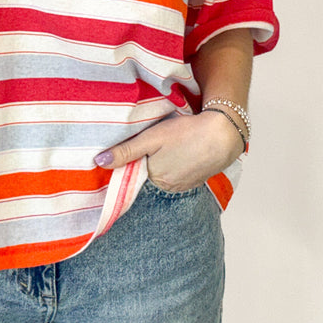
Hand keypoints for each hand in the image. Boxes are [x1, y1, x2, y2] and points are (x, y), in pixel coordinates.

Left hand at [94, 109, 243, 192]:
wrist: (223, 134)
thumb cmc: (186, 133)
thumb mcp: (151, 138)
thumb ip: (125, 151)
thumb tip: (99, 163)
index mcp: (154, 179)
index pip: (132, 175)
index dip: (129, 162)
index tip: (128, 151)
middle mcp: (168, 189)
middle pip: (147, 176)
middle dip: (145, 164)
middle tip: (151, 144)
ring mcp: (183, 187)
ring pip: (163, 176)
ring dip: (161, 165)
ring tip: (167, 147)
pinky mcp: (195, 181)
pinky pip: (177, 176)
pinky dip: (174, 166)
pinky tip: (178, 152)